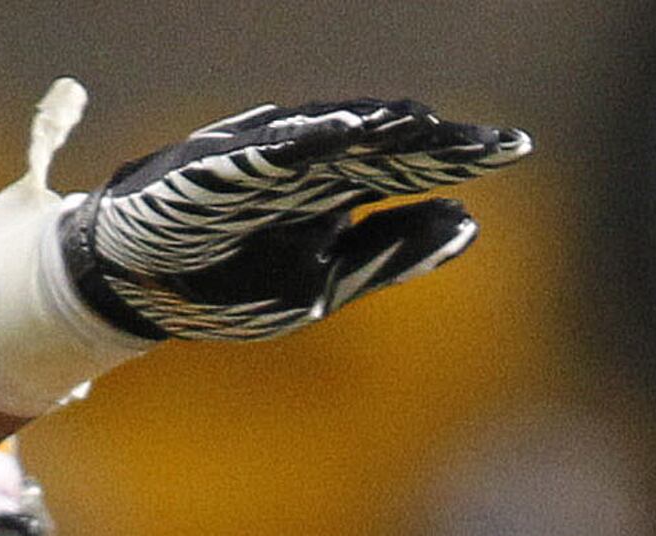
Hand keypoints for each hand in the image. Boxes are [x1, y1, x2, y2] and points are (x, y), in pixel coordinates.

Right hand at [64, 100, 532, 344]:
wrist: (139, 291)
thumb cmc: (228, 288)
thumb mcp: (324, 285)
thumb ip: (391, 255)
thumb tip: (466, 227)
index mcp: (335, 196)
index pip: (408, 169)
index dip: (458, 159)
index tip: (516, 149)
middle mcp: (308, 170)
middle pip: (384, 148)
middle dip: (439, 145)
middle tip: (500, 142)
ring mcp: (266, 165)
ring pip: (335, 138)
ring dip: (384, 130)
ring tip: (432, 125)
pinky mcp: (220, 167)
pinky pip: (271, 151)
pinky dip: (309, 140)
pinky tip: (351, 133)